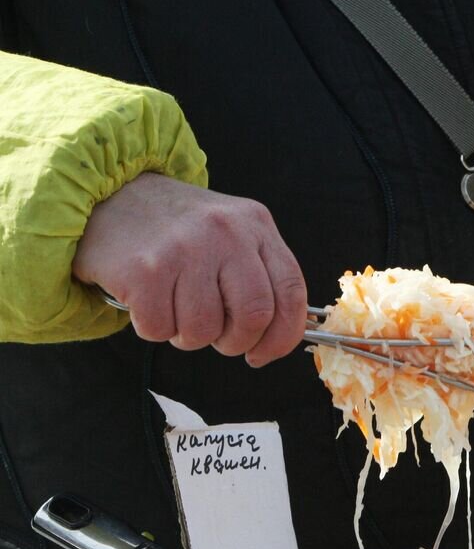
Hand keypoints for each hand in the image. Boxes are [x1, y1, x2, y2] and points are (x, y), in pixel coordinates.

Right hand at [73, 173, 307, 366]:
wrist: (108, 195)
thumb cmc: (175, 229)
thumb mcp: (230, 233)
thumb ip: (258, 274)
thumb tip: (278, 336)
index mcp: (255, 224)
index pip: (291, 292)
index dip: (283, 335)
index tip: (265, 353)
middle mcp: (225, 232)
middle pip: (255, 316)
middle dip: (236, 342)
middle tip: (218, 338)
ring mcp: (185, 249)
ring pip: (204, 330)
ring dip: (189, 336)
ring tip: (176, 308)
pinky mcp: (145, 270)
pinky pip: (160, 329)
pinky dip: (154, 328)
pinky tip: (148, 300)